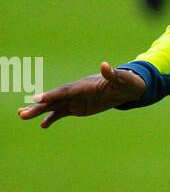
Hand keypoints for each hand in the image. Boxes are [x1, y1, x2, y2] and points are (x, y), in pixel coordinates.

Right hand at [17, 62, 145, 128]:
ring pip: (53, 106)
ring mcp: (75, 100)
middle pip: (54, 99)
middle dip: (38, 106)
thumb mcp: (121, 79)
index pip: (65, 91)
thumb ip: (112, 74)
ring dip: (38, 111)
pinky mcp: (77, 108)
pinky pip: (61, 113)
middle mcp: (76, 92)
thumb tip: (106, 65)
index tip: (37, 99)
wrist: (126, 88)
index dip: (52, 95)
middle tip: (21, 113)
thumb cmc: (125, 82)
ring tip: (22, 115)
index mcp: (84, 86)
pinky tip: (43, 126)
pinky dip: (52, 119)